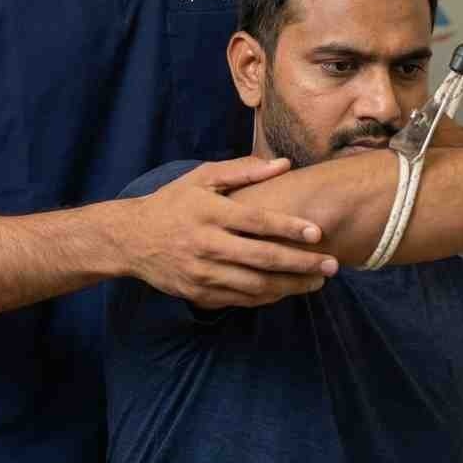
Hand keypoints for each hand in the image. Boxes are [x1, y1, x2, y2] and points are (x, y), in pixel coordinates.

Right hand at [117, 156, 339, 308]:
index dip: (289, 228)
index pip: (257, 222)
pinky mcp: (199, 293)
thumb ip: (244, 170)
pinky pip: (240, 299)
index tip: (317, 233)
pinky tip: (287, 290)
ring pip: (255, 285)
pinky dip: (267, 297)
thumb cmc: (174, 202)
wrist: (131, 239)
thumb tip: (283, 163)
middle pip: (262, 258)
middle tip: (331, 265)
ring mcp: (202, 273)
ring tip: (317, 282)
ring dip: (290, 286)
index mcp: (210, 213)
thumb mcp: (202, 177)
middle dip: (301, 264)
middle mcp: (207, 245)